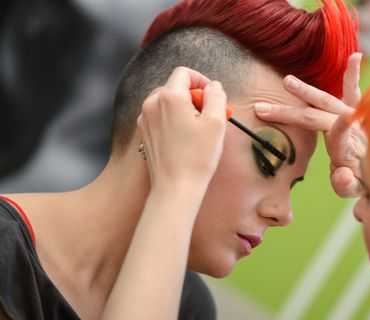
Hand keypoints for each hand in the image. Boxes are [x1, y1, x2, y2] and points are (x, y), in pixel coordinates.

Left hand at [137, 67, 227, 190]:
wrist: (175, 188)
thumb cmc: (196, 158)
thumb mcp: (216, 123)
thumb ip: (217, 96)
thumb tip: (214, 86)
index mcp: (169, 97)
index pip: (184, 73)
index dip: (202, 81)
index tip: (212, 97)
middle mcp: (152, 103)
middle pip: (176, 87)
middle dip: (194, 97)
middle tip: (210, 116)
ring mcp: (145, 119)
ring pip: (168, 102)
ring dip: (184, 109)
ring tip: (198, 130)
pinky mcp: (144, 133)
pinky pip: (160, 117)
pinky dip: (174, 121)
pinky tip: (185, 139)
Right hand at [255, 53, 366, 196]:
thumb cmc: (362, 180)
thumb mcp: (353, 190)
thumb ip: (346, 184)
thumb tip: (342, 175)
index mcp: (348, 151)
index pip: (340, 138)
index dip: (342, 128)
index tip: (344, 116)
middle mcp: (350, 130)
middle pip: (317, 117)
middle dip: (289, 113)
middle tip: (263, 110)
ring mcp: (353, 117)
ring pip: (327, 100)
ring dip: (305, 92)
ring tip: (286, 81)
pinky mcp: (355, 110)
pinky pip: (352, 92)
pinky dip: (352, 75)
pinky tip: (355, 56)